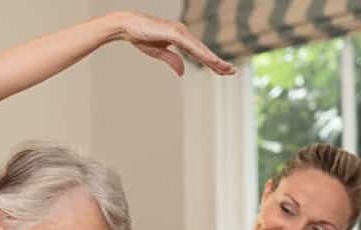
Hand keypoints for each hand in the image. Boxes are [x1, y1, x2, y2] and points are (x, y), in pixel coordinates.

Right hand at [117, 12, 234, 76]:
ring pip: (200, 50)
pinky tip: (212, 61)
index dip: (211, 62)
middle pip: (203, 51)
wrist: (128, 26)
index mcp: (181, 39)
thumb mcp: (158, 53)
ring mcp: (180, 32)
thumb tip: (183, 72)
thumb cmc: (141, 36)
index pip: (199, 53)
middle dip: (218, 62)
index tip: (223, 70)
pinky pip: (192, 46)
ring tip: (226, 69)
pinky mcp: (175, 33)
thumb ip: (172, 60)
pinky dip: (202, 54)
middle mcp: (184, 34)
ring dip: (214, 60)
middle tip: (232, 72)